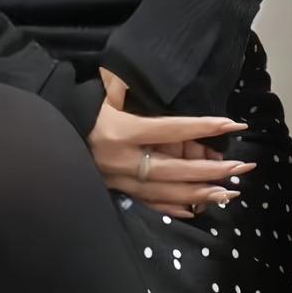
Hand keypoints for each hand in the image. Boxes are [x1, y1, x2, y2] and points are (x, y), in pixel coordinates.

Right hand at [87, 66, 254, 219]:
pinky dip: (175, 208)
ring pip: (167, 192)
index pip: (173, 130)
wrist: (50, 134)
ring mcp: (120, 181)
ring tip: (230, 192)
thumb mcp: (106, 95)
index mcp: (122, 131)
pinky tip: (197, 208)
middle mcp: (123, 161)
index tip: (233, 124)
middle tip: (241, 168)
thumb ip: (132, 92)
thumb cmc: (83, 110)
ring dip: (201, 193)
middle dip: (212, 170)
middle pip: (176, 170)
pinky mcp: (117, 191)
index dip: (205, 127)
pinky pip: (151, 204)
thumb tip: (161, 84)